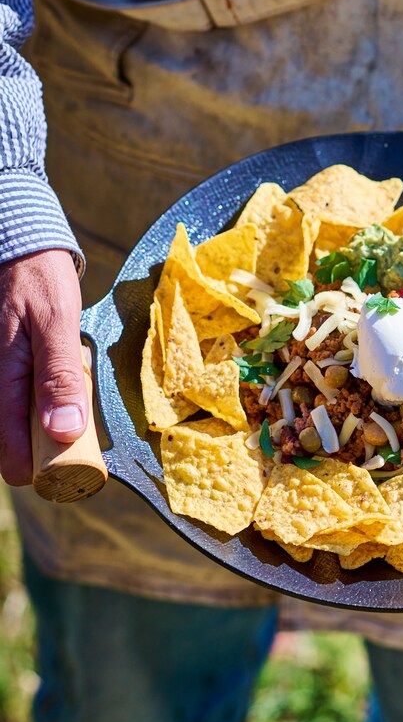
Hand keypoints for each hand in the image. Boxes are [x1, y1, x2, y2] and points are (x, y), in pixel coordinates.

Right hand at [0, 249, 86, 484]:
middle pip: (13, 446)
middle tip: (77, 434)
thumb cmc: (40, 281)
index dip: (38, 471)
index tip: (68, 468)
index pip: (9, 454)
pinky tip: (59, 394)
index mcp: (2, 379)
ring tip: (69, 409)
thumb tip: (64, 431)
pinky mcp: (5, 374)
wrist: (22, 250)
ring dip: (44, 429)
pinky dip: (40, 409)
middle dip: (44, 450)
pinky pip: (20, 406)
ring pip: (18, 427)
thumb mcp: (58, 323)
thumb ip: (60, 376)